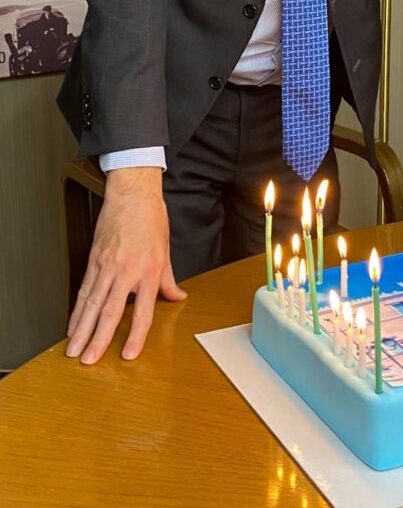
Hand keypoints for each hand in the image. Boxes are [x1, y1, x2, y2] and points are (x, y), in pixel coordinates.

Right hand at [65, 167, 186, 364]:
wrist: (132, 195)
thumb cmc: (150, 219)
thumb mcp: (165, 251)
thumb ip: (168, 280)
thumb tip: (177, 297)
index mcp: (148, 270)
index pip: (143, 310)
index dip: (135, 335)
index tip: (128, 354)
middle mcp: (126, 271)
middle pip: (110, 311)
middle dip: (98, 339)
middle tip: (89, 360)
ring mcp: (107, 266)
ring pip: (91, 303)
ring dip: (81, 329)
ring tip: (74, 349)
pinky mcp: (94, 260)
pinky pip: (84, 289)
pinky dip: (76, 310)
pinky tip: (72, 324)